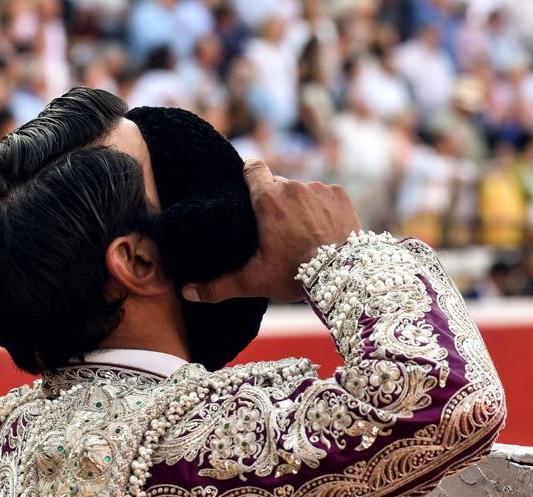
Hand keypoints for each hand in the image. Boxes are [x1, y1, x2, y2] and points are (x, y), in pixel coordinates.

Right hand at [182, 160, 360, 302]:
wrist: (345, 275)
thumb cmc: (296, 276)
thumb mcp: (254, 281)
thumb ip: (218, 286)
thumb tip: (187, 292)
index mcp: (267, 198)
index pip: (252, 167)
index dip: (249, 175)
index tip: (248, 187)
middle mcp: (293, 186)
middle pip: (278, 184)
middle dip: (277, 201)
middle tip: (277, 226)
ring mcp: (319, 188)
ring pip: (303, 191)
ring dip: (302, 205)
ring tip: (304, 232)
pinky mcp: (340, 195)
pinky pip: (326, 195)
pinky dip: (325, 208)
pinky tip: (325, 229)